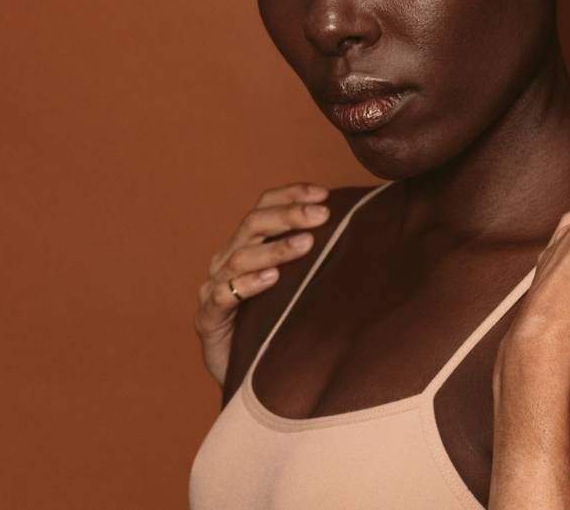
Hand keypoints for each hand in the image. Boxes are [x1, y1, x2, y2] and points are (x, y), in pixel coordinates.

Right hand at [195, 183, 333, 383]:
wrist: (245, 377)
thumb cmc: (275, 325)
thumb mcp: (298, 286)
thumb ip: (315, 259)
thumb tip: (361, 230)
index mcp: (246, 245)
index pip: (264, 206)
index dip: (291, 195)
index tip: (324, 194)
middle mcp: (227, 261)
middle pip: (253, 224)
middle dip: (289, 215)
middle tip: (321, 214)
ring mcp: (214, 289)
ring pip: (240, 257)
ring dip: (275, 249)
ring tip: (306, 244)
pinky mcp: (208, 319)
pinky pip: (222, 297)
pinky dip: (247, 284)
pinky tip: (271, 279)